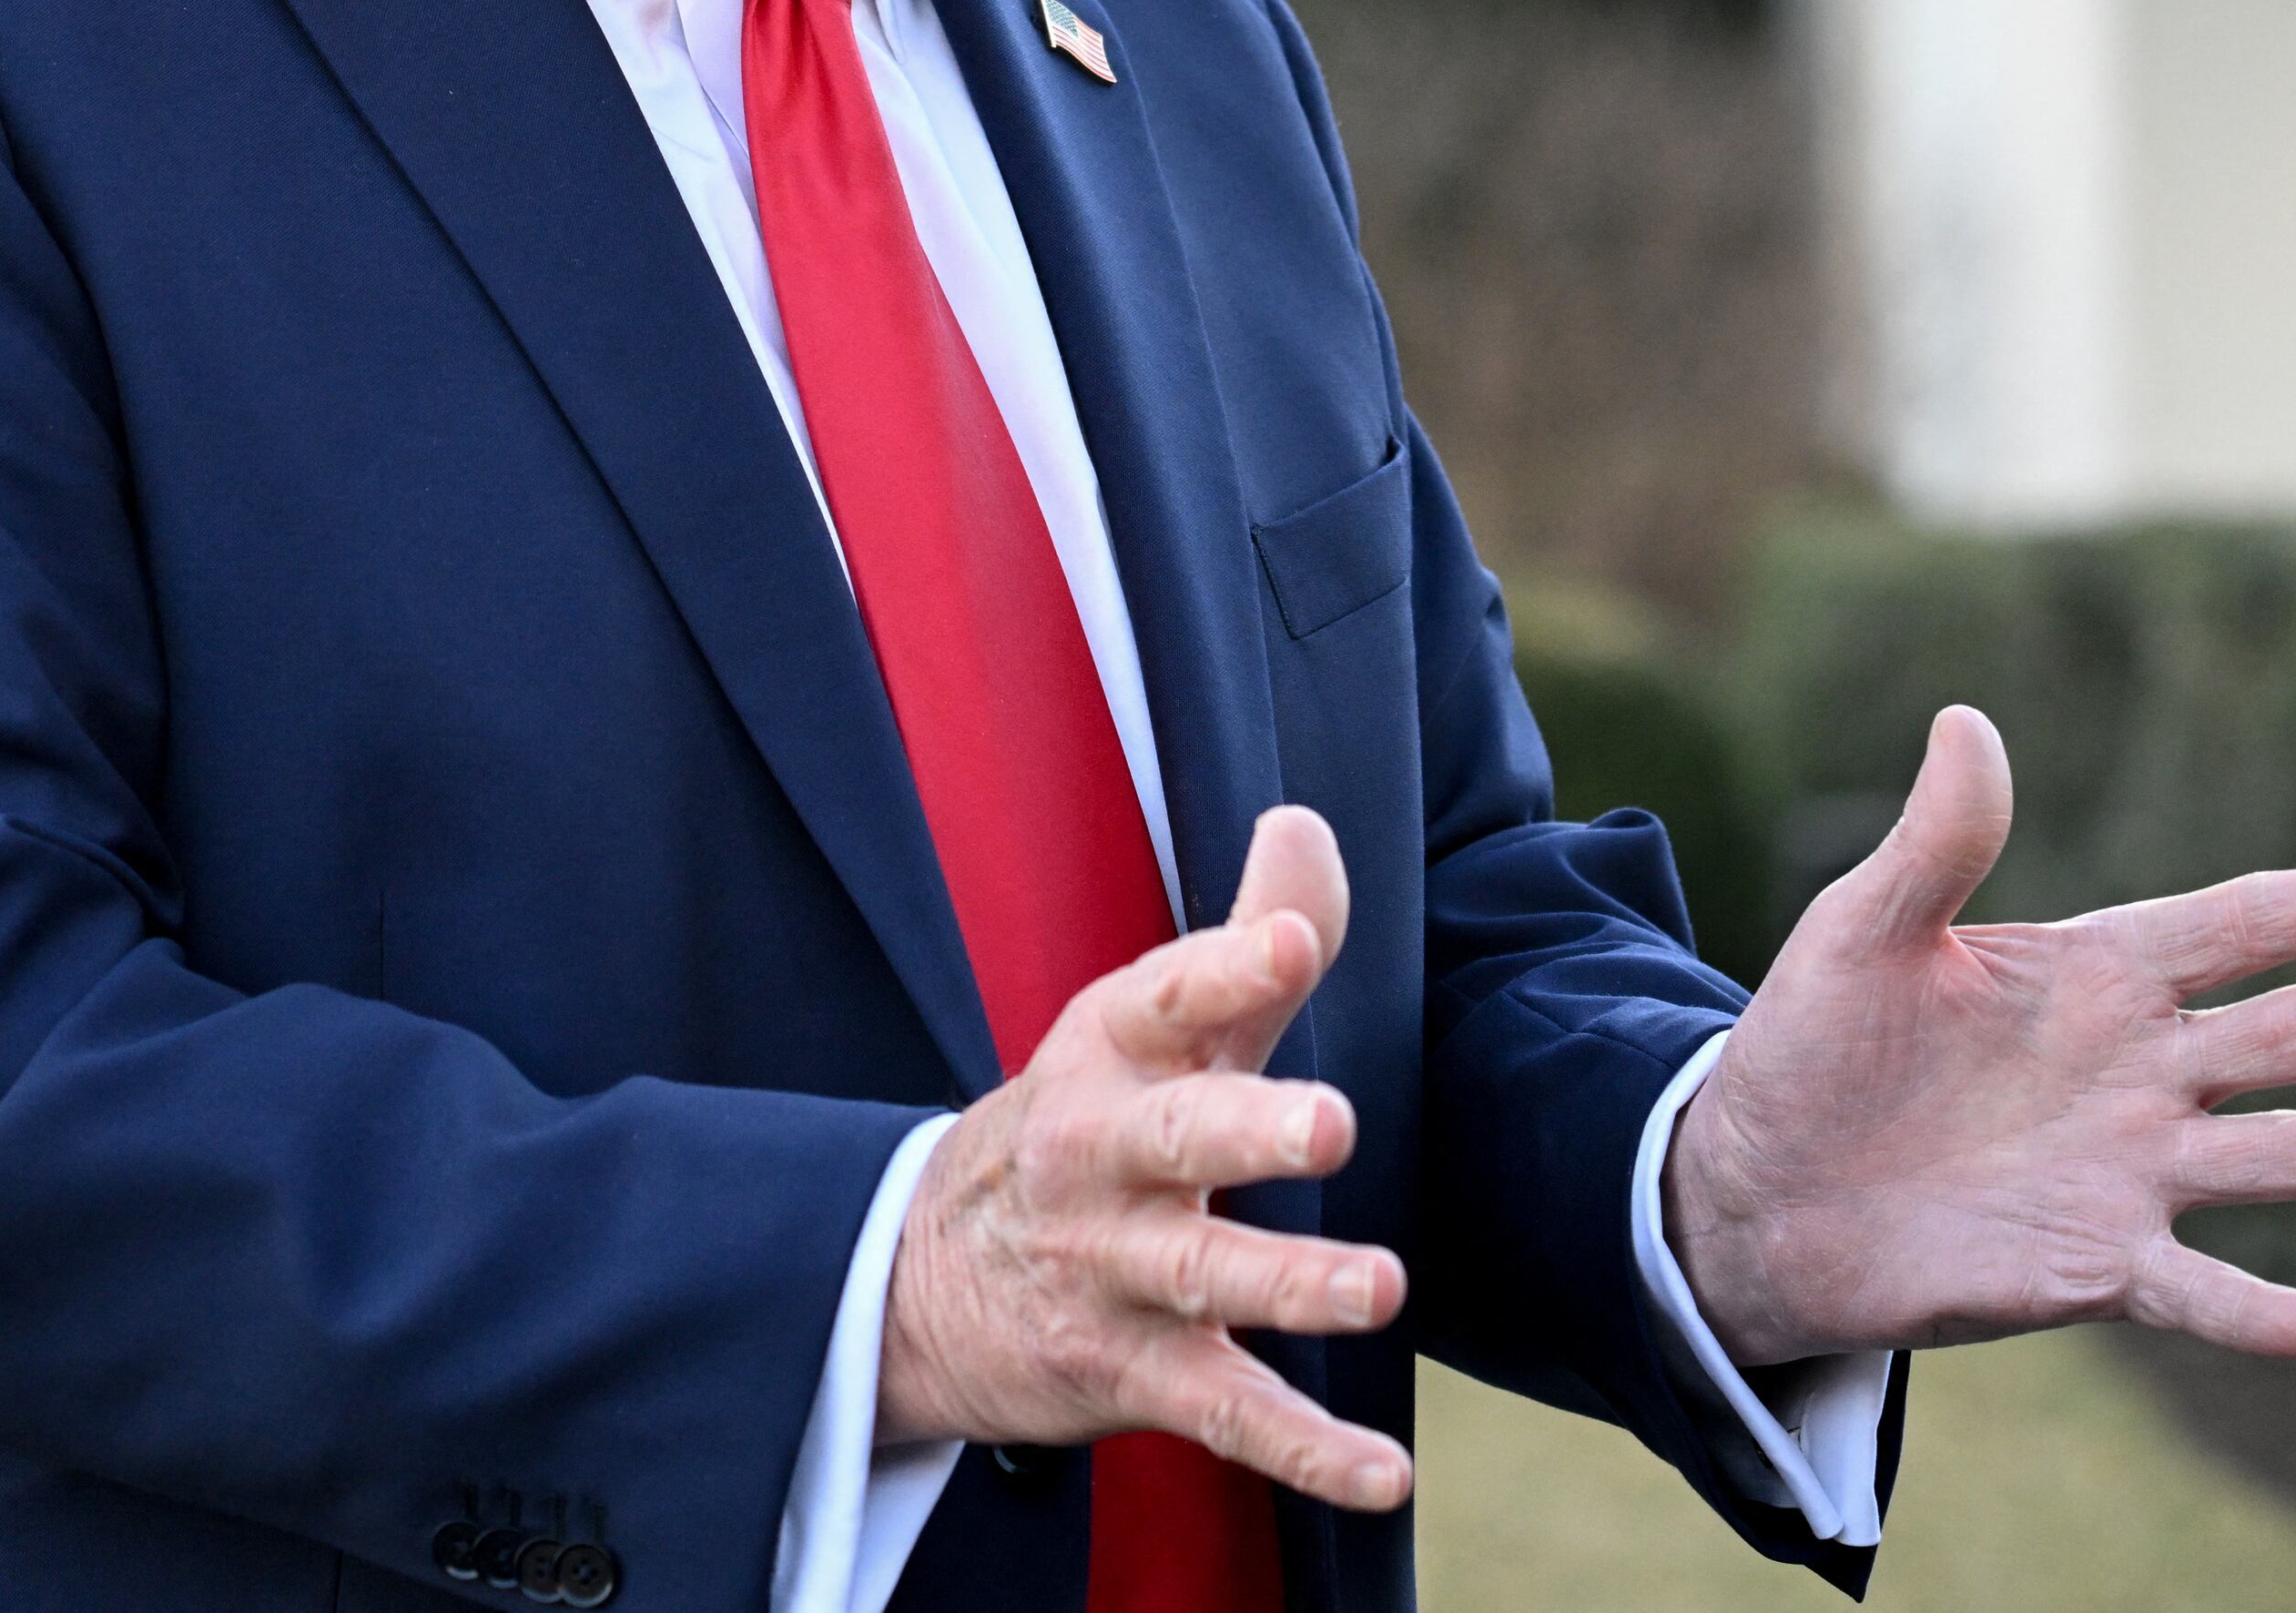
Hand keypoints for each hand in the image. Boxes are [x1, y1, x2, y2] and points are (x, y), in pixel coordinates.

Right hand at [877, 804, 1414, 1510]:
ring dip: (1288, 1282)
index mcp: (1110, 1053)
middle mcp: (1103, 1157)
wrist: (913, 1278)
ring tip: (1379, 1287)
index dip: (1230, 966)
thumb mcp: (1145, 1027)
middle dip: (1247, 1127)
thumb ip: (1246, 939)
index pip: (1167, 995)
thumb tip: (1306, 822)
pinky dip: (1303, 1451)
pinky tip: (1383, 1474)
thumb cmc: (1083, 1125)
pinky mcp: (1130, 1372)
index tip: (1293, 943)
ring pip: (1203, 1277)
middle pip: (1177, 1135)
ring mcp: (1112, 1270)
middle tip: (1331, 1121)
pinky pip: (1223, 1412)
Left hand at [1666, 706, 2295, 1362]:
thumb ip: (1936, 840)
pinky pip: (2191, 1290)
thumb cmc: (1817, 1042)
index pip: (2230, 928)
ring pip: (2262, 1156)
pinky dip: (2249, 1310)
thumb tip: (1966, 721)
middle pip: (2282, 1037)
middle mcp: (2136, 1071)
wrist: (1759, 1184)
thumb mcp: (1865, 927)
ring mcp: (2126, 1172)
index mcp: (2095, 975)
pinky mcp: (2093, 1267)